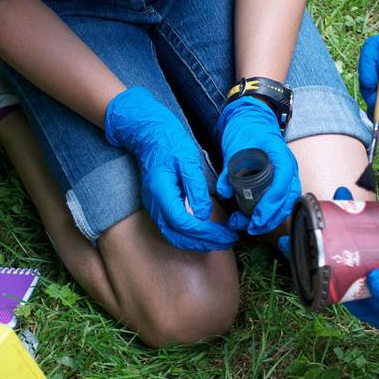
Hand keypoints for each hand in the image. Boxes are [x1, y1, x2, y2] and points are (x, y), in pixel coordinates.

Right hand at [105, 87, 237, 251]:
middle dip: (204, 243)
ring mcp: (153, 207)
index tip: (226, 234)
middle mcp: (154, 204)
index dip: (206, 233)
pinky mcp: (158, 207)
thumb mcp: (188, 160)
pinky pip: (172, 229)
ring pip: (173, 236)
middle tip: (228, 241)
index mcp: (161, 192)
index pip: (184, 223)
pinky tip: (205, 233)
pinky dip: (189, 236)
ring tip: (220, 240)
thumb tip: (204, 215)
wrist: (150, 135)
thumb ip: (196, 189)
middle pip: (177, 236)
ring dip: (196, 242)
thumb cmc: (170, 143)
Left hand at [217, 96, 300, 234]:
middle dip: (271, 218)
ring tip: (246, 225)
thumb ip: (230, 168)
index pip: (283, 185)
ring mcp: (285, 176)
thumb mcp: (236, 146)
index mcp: (282, 158)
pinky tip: (249, 218)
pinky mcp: (277, 181)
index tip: (257, 218)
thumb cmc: (246, 129)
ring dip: (268, 219)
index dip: (271, 205)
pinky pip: (277, 201)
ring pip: (284, 204)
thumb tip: (225, 191)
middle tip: (252, 228)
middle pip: (287, 200)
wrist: (250, 118)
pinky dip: (266, 213)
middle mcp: (288, 169)